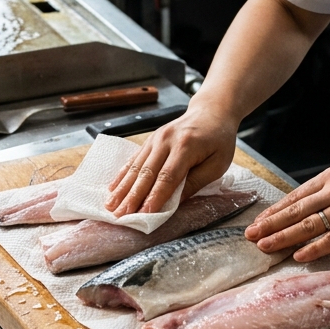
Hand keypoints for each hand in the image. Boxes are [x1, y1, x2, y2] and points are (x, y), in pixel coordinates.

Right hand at [105, 104, 238, 214]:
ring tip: (111, 207)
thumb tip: (173, 204)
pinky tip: (112, 189)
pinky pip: (133, 159)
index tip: (143, 215)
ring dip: (122, 189)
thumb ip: (195, 183)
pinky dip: (122, 175)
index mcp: (186, 146)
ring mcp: (155, 138)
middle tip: (120, 216)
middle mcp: (166, 141)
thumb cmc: (219, 140)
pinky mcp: (150, 140)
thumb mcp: (217, 164)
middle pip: (146, 173)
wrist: (211, 112)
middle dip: (132, 197)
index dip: (154, 197)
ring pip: (136, 167)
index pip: (167, 177)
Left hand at [245, 164, 329, 261]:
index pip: (295, 196)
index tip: (258, 222)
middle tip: (250, 236)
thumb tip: (304, 205)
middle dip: (270, 225)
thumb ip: (328, 188)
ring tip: (265, 246)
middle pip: (295, 211)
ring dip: (283, 237)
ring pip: (308, 226)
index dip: (274, 211)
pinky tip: (298, 255)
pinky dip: (313, 248)